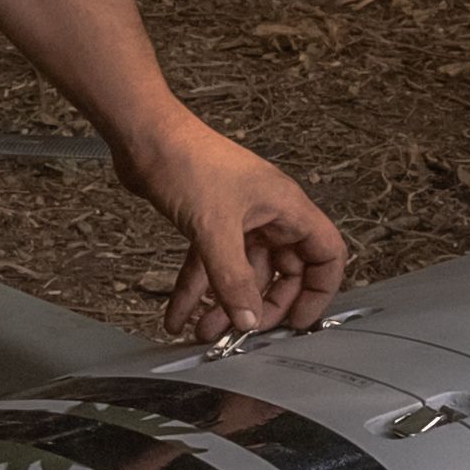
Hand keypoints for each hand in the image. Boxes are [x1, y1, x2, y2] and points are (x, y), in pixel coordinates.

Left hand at [128, 117, 347, 338]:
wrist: (143, 136)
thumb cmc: (187, 160)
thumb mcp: (214, 228)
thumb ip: (233, 279)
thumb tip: (247, 319)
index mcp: (286, 207)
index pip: (325, 254)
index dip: (318, 291)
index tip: (299, 322)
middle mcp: (268, 214)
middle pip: (283, 272)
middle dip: (263, 305)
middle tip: (243, 332)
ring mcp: (238, 219)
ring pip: (242, 273)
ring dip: (224, 305)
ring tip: (203, 333)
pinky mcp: (209, 223)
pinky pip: (210, 266)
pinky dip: (196, 291)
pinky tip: (178, 316)